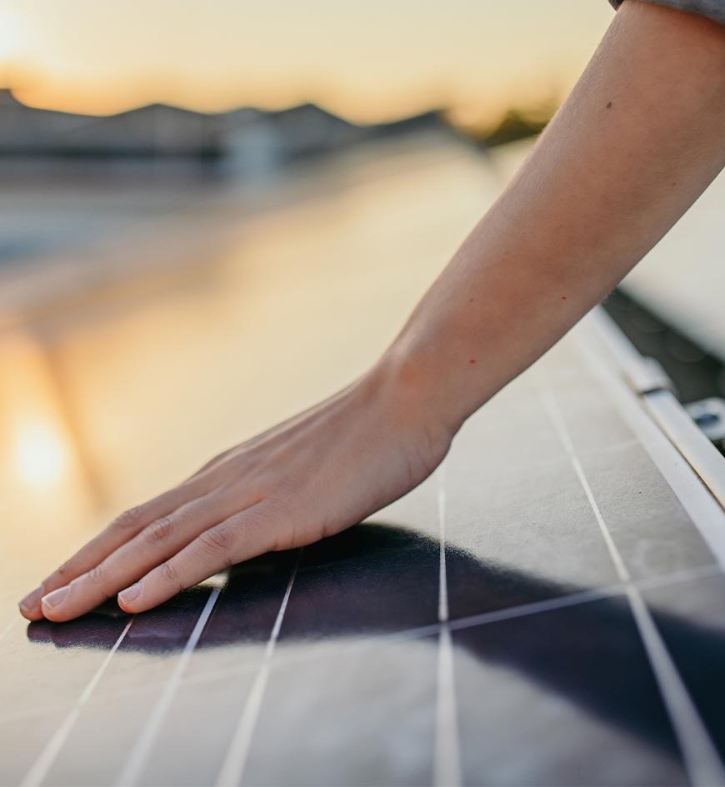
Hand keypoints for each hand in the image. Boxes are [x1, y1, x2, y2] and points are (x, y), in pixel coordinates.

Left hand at [18, 363, 449, 621]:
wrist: (406, 397)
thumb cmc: (367, 433)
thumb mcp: (305, 465)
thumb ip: (269, 491)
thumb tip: (248, 520)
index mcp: (231, 471)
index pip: (150, 515)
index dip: (100, 549)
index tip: (62, 577)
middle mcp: (227, 479)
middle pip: (137, 528)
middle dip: (80, 569)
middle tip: (32, 604)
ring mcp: (253, 493)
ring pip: (160, 540)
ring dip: (100, 577)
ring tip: (55, 609)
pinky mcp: (284, 510)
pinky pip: (214, 547)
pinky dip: (168, 574)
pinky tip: (133, 600)